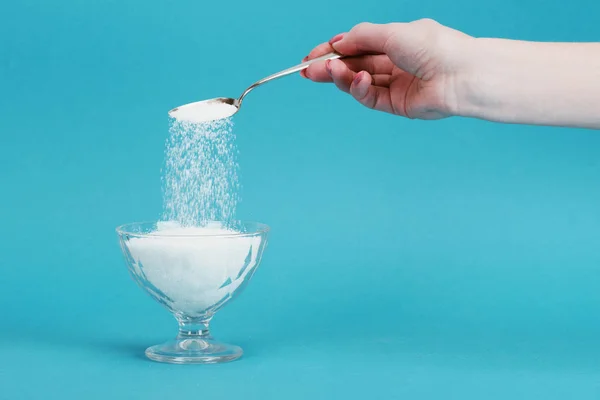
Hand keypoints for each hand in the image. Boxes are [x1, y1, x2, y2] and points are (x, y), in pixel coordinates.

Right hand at [302, 20, 472, 119]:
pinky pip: (371, 98)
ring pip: (359, 82)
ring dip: (341, 77)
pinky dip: (360, 90)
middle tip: (308, 71)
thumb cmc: (435, 47)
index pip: (357, 46)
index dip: (334, 50)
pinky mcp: (397, 105)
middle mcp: (394, 63)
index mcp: (395, 41)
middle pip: (354, 66)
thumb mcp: (392, 33)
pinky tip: (358, 81)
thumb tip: (338, 43)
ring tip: (328, 71)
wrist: (462, 75)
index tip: (311, 56)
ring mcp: (395, 84)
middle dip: (330, 67)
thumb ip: (362, 37)